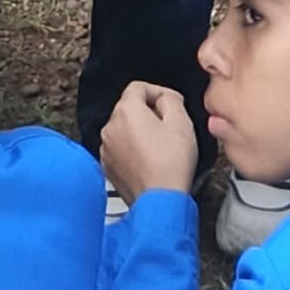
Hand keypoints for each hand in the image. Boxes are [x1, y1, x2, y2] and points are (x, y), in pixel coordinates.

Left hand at [98, 83, 199, 200]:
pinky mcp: (108, 168)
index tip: (171, 102)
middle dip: (149, 113)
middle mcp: (110, 127)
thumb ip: (171, 99)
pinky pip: (121, 150)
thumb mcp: (181, 122)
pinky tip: (150, 161)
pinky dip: (133, 151)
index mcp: (126, 111)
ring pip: (124, 130)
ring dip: (140, 133)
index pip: (138, 87)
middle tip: (170, 126)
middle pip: (130, 108)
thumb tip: (164, 99)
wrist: (161, 203)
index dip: (159, 92)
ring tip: (161, 147)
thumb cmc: (170, 166)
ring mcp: (107, 149)